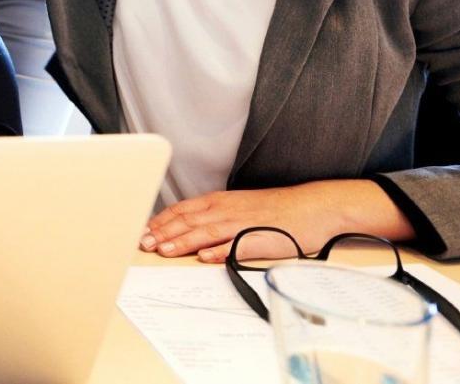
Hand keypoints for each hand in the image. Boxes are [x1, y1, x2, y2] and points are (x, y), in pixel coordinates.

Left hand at [140, 180, 413, 263]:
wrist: (316, 207)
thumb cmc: (278, 210)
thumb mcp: (241, 207)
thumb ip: (217, 218)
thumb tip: (193, 234)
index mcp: (222, 201)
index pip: (184, 209)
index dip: (162, 221)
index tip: (143, 231)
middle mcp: (228, 210)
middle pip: (189, 221)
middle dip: (163, 233)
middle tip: (143, 244)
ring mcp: (244, 224)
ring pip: (206, 232)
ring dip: (182, 242)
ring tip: (164, 251)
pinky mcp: (262, 238)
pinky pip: (237, 246)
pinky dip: (219, 251)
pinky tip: (204, 257)